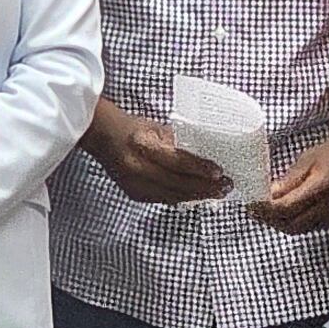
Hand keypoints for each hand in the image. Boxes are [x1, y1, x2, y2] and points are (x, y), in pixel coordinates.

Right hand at [85, 101, 233, 205]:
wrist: (103, 138)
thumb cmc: (130, 128)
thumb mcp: (156, 128)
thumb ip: (177, 142)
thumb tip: (200, 153)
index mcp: (143, 147)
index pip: (178, 162)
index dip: (200, 169)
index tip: (219, 172)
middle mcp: (137, 169)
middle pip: (178, 184)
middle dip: (205, 187)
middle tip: (226, 186)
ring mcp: (135, 185)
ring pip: (173, 196)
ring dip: (197, 195)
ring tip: (217, 193)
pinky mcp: (135, 194)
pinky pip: (165, 199)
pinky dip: (183, 197)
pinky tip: (197, 195)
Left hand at [250, 132, 328, 234]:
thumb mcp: (311, 157)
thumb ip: (290, 179)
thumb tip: (271, 194)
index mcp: (320, 189)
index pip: (284, 208)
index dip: (264, 209)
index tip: (251, 203)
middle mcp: (326, 208)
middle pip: (289, 225)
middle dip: (269, 220)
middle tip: (255, 211)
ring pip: (299, 229)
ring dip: (281, 223)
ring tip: (267, 213)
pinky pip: (310, 226)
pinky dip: (295, 222)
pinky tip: (288, 212)